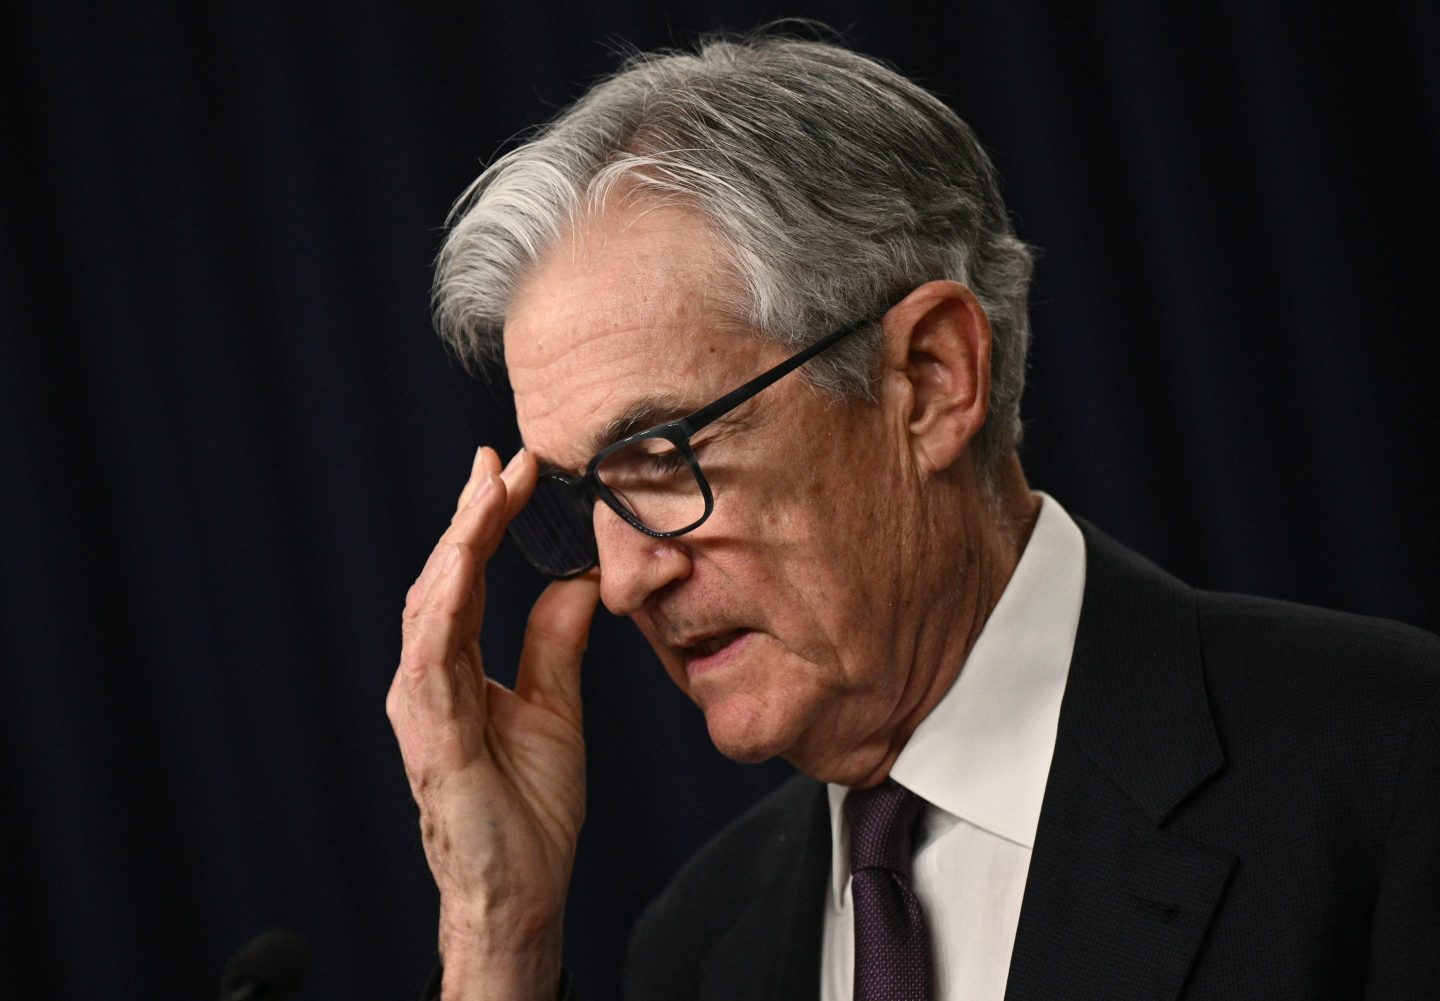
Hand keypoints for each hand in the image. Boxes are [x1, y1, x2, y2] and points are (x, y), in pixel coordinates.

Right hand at [387, 447, 599, 999]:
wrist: (520, 891)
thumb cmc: (528, 809)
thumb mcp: (555, 706)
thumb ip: (555, 643)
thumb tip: (578, 580)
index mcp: (457, 669)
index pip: (468, 579)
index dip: (487, 522)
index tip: (516, 469)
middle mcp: (429, 679)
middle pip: (445, 579)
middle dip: (472, 516)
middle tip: (501, 460)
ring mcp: (423, 706)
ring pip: (432, 606)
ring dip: (459, 545)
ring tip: (488, 492)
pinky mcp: (432, 737)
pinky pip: (432, 660)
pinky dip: (445, 607)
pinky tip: (462, 567)